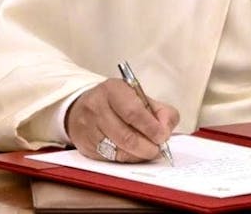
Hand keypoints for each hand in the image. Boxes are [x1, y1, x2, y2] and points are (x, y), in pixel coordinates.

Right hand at [65, 78, 179, 161]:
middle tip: (158, 148)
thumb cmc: (119, 102)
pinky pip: (111, 159)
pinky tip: (133, 153)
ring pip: (119, 151)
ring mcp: (88, 128)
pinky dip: (128, 159)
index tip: (163, 136)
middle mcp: (96, 107)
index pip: (134, 112)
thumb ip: (161, 111)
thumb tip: (166, 129)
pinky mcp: (86, 146)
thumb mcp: (141, 97)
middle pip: (126, 136)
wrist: (84, 107)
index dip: (151, 128)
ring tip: (148, 151)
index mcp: (113, 90)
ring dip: (139, 155)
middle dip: (147, 147)